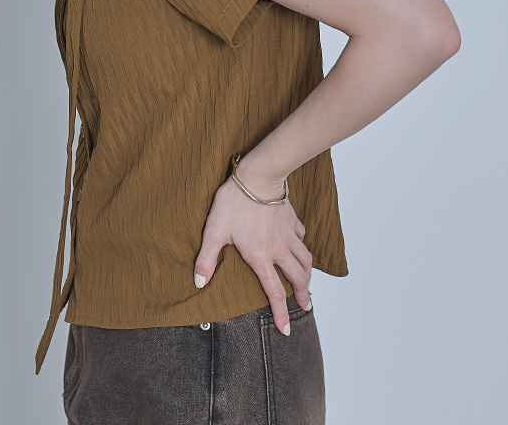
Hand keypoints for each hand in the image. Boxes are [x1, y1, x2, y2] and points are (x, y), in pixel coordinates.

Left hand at [193, 160, 312, 336]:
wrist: (257, 176)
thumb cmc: (234, 202)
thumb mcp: (214, 230)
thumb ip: (207, 258)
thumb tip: (199, 283)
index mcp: (260, 257)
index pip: (274, 291)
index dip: (280, 313)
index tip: (286, 329)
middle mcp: (279, 249)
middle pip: (298, 277)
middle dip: (302, 295)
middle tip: (305, 306)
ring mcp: (288, 233)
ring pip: (305, 259)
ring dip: (308, 273)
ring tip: (307, 282)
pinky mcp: (292, 218)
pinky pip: (302, 237)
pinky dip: (303, 246)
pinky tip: (300, 246)